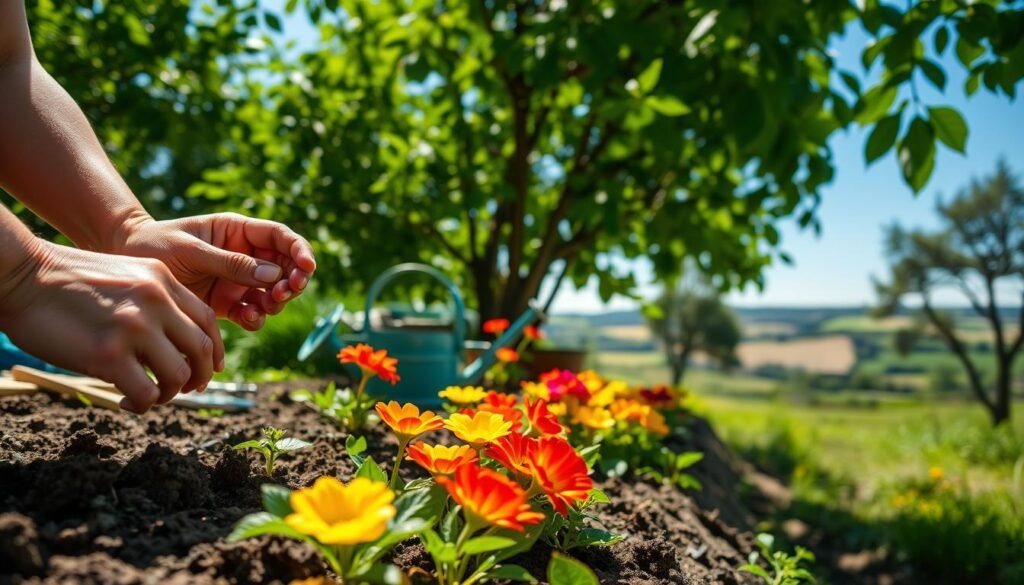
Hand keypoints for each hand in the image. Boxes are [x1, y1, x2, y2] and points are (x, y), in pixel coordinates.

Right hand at [0, 242, 223, 412]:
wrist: (21, 275)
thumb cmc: (65, 281)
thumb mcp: (125, 275)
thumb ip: (154, 300)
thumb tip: (173, 340)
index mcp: (162, 280)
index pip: (208, 320)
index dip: (214, 350)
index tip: (208, 368)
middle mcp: (155, 301)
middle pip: (201, 350)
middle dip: (200, 377)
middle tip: (187, 389)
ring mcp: (134, 328)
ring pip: (178, 376)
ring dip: (170, 394)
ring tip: (150, 395)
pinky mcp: (108, 354)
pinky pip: (147, 394)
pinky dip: (143, 405)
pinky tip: (126, 401)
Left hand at [115, 213, 315, 330]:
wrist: (123, 263)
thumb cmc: (154, 244)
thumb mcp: (191, 250)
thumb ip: (230, 263)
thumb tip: (272, 273)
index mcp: (237, 231)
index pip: (279, 237)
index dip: (298, 250)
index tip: (306, 266)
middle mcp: (244, 255)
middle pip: (284, 267)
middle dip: (292, 280)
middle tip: (284, 292)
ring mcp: (237, 281)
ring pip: (273, 292)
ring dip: (277, 301)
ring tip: (266, 305)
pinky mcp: (227, 304)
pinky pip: (253, 312)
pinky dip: (257, 317)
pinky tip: (249, 318)